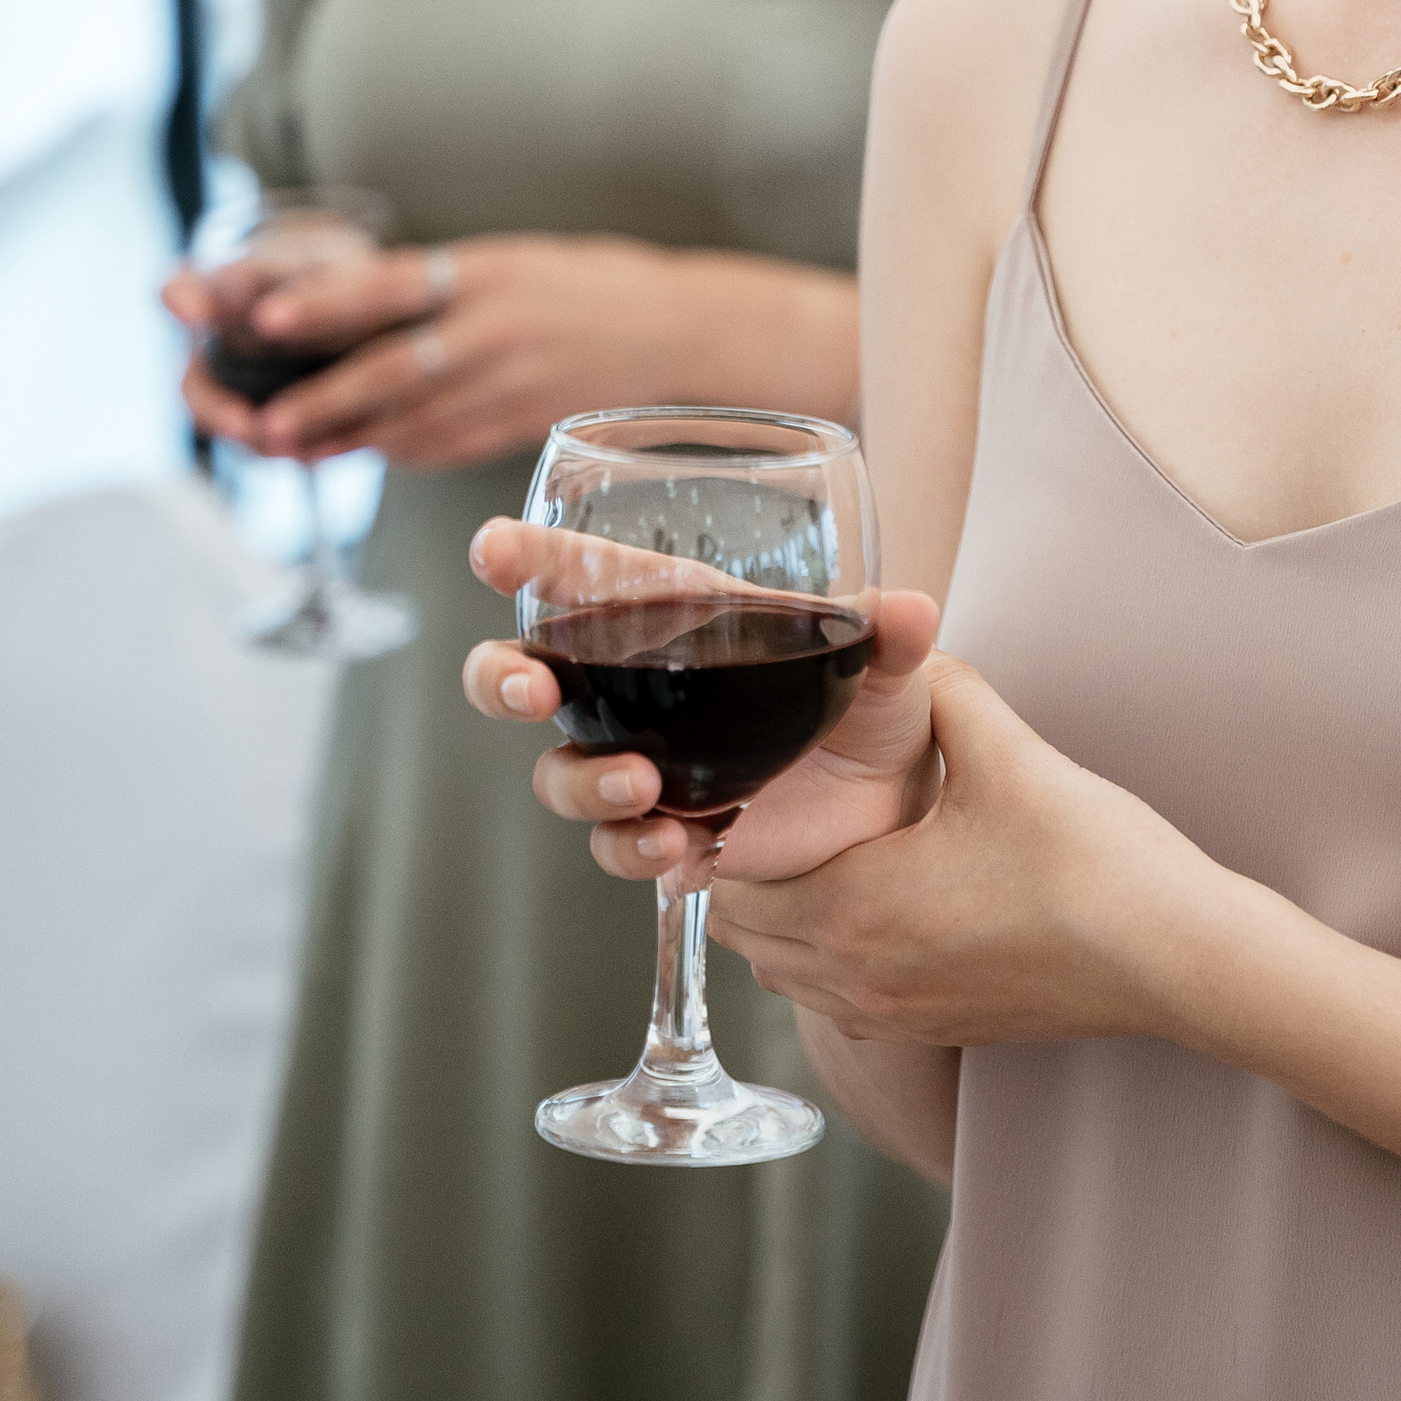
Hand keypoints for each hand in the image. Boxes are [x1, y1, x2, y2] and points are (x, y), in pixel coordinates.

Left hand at [163, 234, 688, 471]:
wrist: (684, 333)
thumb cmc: (596, 286)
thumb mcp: (518, 261)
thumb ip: (448, 282)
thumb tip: (366, 302)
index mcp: (489, 273)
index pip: (390, 287)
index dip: (325, 305)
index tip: (268, 320)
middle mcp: (497, 330)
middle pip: (392, 370)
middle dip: (323, 401)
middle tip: (267, 422)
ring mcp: (514, 385)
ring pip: (414, 421)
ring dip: (351, 439)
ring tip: (298, 447)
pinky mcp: (527, 427)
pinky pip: (451, 447)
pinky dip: (405, 451)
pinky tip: (373, 452)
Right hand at [462, 517, 946, 894]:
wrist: (891, 809)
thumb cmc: (873, 709)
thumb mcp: (886, 666)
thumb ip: (888, 634)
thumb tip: (907, 608)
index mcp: (677, 617)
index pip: (584, 576)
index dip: (530, 560)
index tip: (492, 550)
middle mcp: (637, 690)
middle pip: (523, 676)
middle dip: (504, 680)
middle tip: (533, 690)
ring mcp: (640, 764)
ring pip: (560, 774)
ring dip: (584, 781)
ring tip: (641, 787)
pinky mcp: (663, 832)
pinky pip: (618, 847)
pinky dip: (637, 850)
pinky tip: (682, 848)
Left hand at [709, 658, 1223, 1049]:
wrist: (1172, 954)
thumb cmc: (1093, 862)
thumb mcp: (1006, 751)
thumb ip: (940, 687)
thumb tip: (905, 642)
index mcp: (853, 907)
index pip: (729, 883)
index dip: (731, 832)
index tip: (756, 788)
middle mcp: (858, 977)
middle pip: (747, 936)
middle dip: (752, 875)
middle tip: (788, 816)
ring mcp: (897, 1016)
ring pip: (790, 977)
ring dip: (789, 923)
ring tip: (831, 859)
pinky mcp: (938, 1031)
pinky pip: (843, 1005)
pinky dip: (835, 962)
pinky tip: (886, 910)